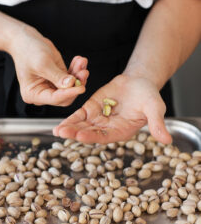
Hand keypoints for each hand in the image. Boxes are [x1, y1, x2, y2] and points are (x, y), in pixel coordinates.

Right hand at [9, 26, 88, 105]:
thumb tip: (71, 84)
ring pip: (70, 87)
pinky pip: (71, 79)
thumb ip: (57, 76)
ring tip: (82, 63)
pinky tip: (80, 61)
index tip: (81, 88)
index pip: (55, 98)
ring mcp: (52, 87)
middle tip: (83, 72)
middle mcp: (43, 93)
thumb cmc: (28, 51)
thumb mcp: (42, 63)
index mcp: (33, 94)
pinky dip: (77, 70)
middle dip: (76, 84)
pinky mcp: (59, 79)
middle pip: (65, 96)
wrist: (26, 40)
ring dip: (78, 75)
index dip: (69, 93)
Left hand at [53, 75, 171, 143]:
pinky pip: (80, 115)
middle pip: (90, 132)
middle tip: (61, 132)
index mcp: (121, 131)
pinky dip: (71, 118)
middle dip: (75, 132)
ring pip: (82, 125)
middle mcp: (108, 128)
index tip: (81, 135)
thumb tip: (167, 140)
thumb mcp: (154, 108)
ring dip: (70, 127)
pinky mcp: (92, 108)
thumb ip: (157, 123)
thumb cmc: (148, 96)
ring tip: (57, 129)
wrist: (138, 83)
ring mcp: (99, 119)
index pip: (105, 136)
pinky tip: (60, 121)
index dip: (93, 136)